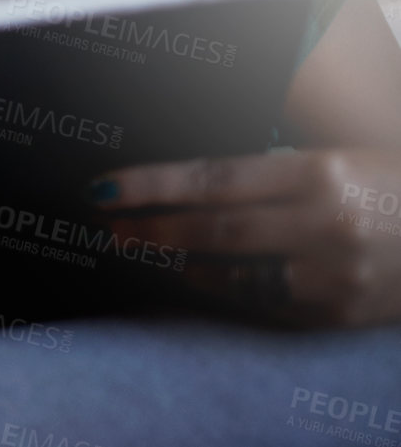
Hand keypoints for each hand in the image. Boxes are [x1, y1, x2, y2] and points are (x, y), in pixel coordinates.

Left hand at [90, 148, 400, 328]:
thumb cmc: (387, 185)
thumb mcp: (333, 160)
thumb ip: (267, 174)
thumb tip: (187, 182)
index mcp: (319, 173)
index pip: (212, 179)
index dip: (150, 186)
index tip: (103, 190)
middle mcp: (325, 224)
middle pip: (215, 230)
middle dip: (152, 229)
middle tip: (108, 226)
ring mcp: (334, 276)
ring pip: (235, 275)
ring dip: (182, 263)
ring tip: (145, 249)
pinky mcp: (340, 314)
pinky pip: (266, 305)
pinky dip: (226, 291)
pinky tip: (198, 276)